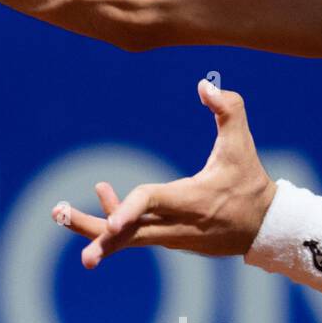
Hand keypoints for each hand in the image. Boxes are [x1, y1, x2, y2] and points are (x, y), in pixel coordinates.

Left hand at [53, 80, 277, 267]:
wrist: (264, 228)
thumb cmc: (250, 183)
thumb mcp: (242, 145)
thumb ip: (229, 110)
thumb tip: (205, 84)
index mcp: (189, 199)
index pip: (152, 203)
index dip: (129, 208)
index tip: (111, 223)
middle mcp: (173, 223)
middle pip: (125, 232)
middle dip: (91, 227)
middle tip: (58, 217)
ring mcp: (168, 235)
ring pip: (124, 237)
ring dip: (91, 226)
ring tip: (58, 213)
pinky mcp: (166, 239)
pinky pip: (133, 232)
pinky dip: (115, 217)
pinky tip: (100, 193)